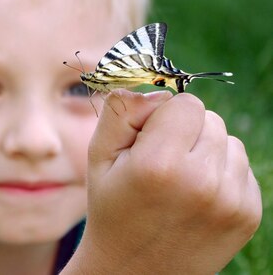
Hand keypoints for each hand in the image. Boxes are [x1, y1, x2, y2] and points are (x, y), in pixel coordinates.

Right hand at [65, 90, 261, 274]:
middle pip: (209, 118)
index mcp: (160, 164)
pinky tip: (196, 195)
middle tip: (160, 163)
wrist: (136, 271)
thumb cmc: (113, 207)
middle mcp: (202, 181)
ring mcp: (231, 200)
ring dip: (205, 151)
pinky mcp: (248, 213)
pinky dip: (220, 172)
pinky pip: (240, 165)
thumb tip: (157, 90)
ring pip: (227, 140)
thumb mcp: (98, 156)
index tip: (147, 140)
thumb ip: (120, 110)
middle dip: (184, 131)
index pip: (186, 102)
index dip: (163, 116)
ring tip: (179, 180)